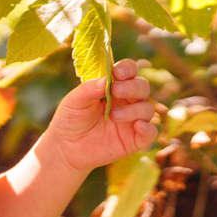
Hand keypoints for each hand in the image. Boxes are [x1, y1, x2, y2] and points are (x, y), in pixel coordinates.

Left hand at [43, 59, 158, 176]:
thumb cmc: (70, 119)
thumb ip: (89, 89)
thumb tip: (107, 80)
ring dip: (134, 110)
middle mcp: (126, 101)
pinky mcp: (134, 140)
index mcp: (113, 87)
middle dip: (132, 87)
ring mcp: (131, 121)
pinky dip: (148, 128)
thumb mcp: (74, 101)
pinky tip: (137, 126)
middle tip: (116, 91)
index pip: (129, 72)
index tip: (117, 72)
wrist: (65, 148)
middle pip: (142, 87)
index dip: (128, 69)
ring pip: (147, 109)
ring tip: (114, 116)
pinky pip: (150, 132)